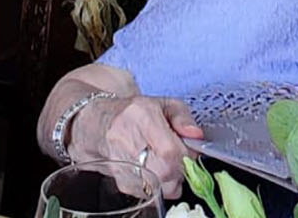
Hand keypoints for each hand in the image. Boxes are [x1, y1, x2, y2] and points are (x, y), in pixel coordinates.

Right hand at [76, 95, 202, 198]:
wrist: (101, 125)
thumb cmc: (134, 114)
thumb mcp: (163, 104)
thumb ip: (183, 117)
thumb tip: (195, 135)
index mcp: (141, 117)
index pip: (170, 150)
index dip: (186, 153)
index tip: (188, 149)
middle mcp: (127, 141)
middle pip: (166, 172)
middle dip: (181, 167)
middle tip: (179, 156)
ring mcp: (122, 164)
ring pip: (160, 186)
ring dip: (172, 178)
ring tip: (166, 162)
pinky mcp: (122, 182)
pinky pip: (152, 193)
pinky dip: (160, 185)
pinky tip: (155, 169)